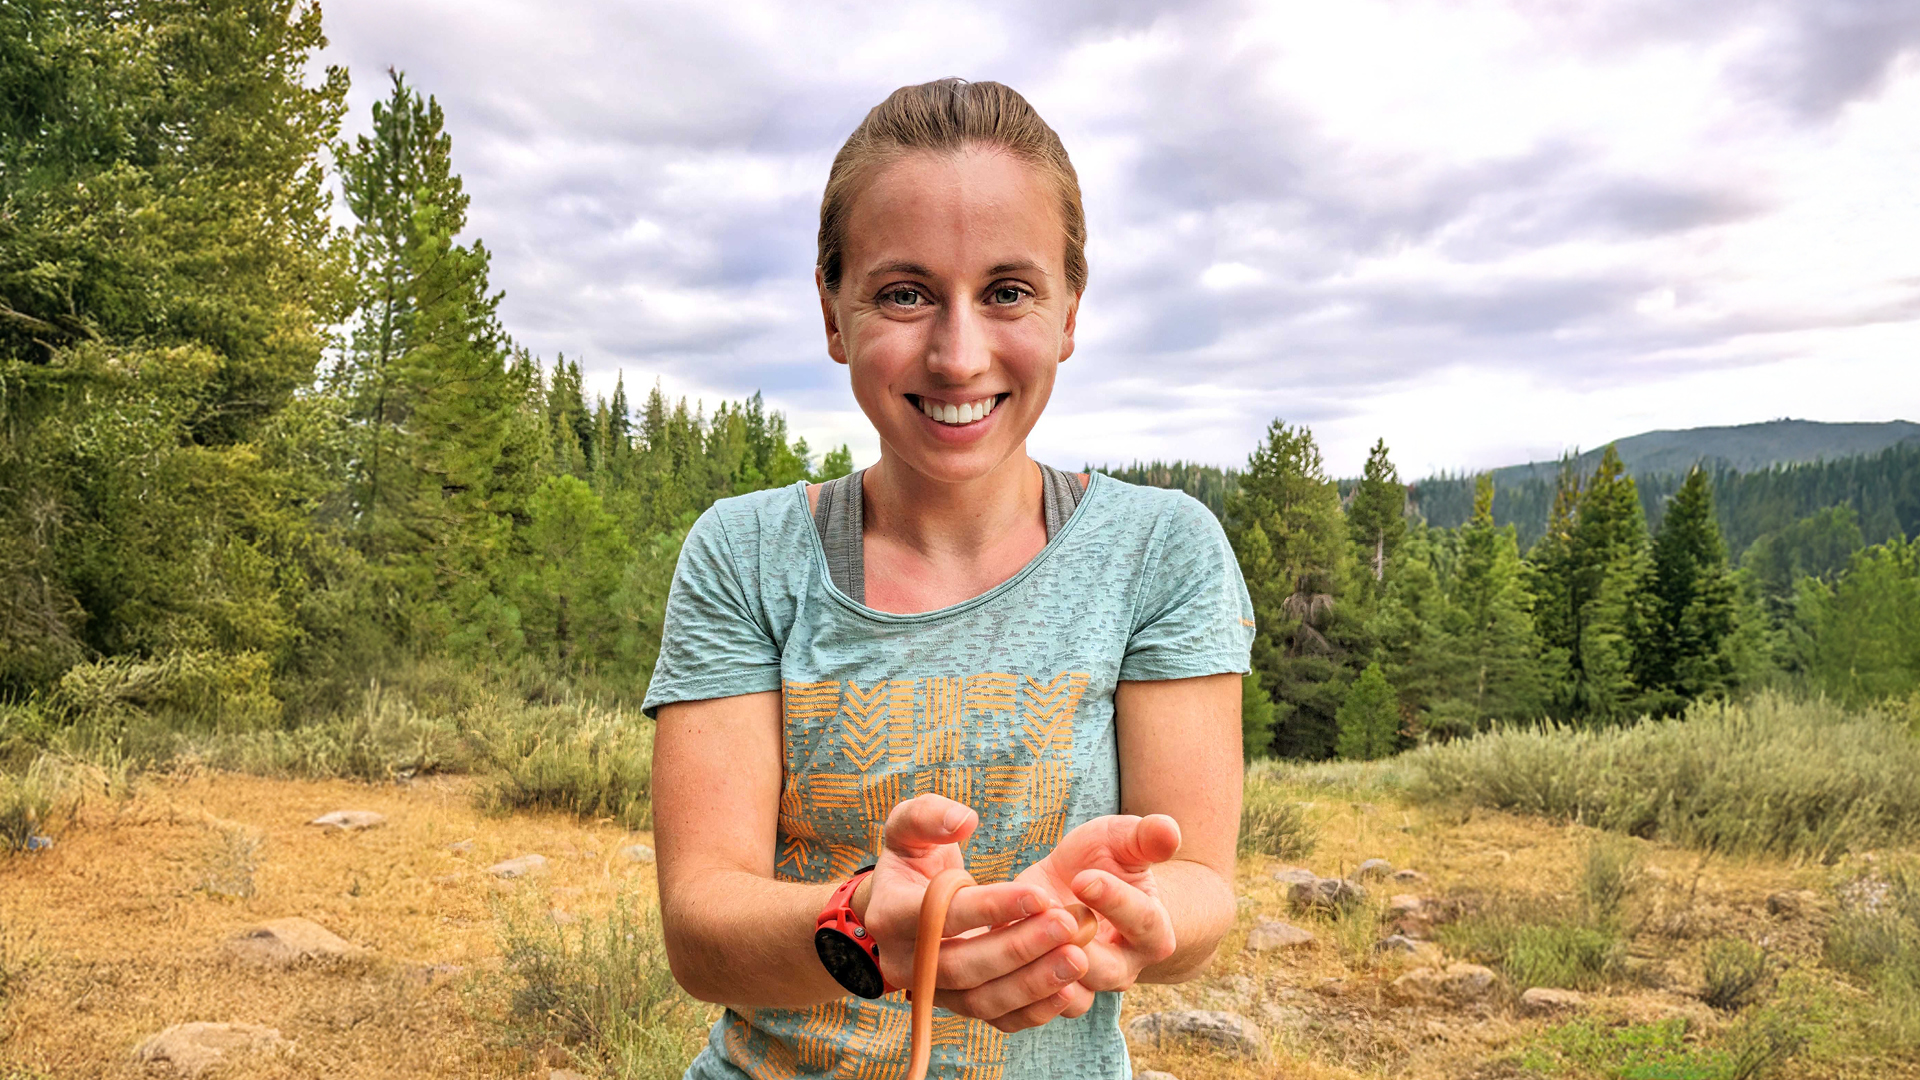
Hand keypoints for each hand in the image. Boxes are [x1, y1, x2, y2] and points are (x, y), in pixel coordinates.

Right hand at [859, 794, 1094, 1032]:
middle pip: (962, 967)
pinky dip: (1033, 1011)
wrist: (899, 909)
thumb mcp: (907, 828)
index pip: (941, 916)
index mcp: (891, 913)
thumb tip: (962, 820)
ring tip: (1078, 958)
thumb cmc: (912, 862)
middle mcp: (904, 962)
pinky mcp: (957, 1007)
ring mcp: (931, 991)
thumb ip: (928, 815)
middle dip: (1019, 947)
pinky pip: (995, 1020)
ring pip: (980, 1001)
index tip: (1040, 894)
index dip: (991, 908)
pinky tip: (1069, 990)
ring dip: (1032, 983)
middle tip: (1068, 925)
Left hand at [1014, 814, 1181, 1007]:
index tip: (1082, 877)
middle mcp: (1125, 966)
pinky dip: (1018, 993)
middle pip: (1107, 970)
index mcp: (1153, 930)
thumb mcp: (1123, 839)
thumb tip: (1169, 831)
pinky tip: (997, 962)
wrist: (1076, 883)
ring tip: (1023, 945)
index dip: (1114, 900)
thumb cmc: (1106, 858)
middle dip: (1077, 947)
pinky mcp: (1050, 991)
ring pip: (1073, 996)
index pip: (1141, 921)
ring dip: (1046, 975)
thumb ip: (1146, 837)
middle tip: (1052, 921)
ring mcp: (1087, 985)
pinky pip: (1037, 1008)